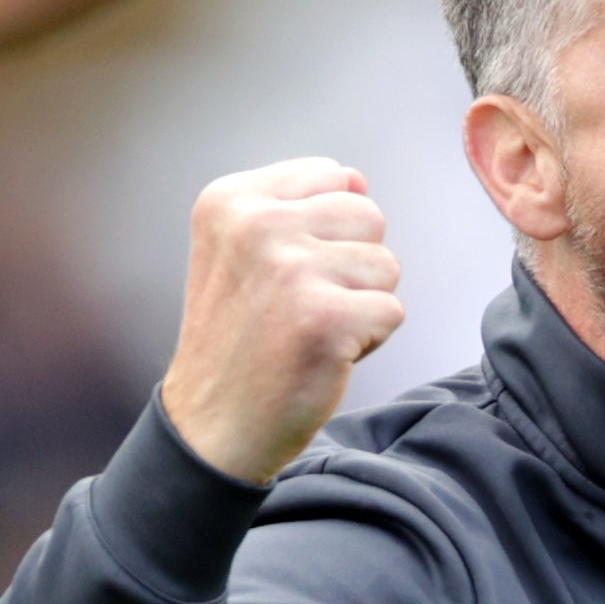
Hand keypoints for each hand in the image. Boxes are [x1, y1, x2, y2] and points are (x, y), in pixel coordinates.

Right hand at [161, 159, 404, 483]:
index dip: (327, 231)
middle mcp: (255, 224)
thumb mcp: (243, 253)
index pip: (332, 175)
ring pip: (386, 264)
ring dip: (361, 303)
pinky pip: (392, 311)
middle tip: (301, 307)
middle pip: (367, 215)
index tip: (283, 274)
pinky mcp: (325, 317)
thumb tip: (359, 179)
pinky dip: (368, 341)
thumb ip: (298, 207)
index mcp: (229, 199)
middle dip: (352, 266)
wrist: (212, 427)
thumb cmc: (239, 339)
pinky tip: (322, 355)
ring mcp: (290, 268)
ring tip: (309, 330)